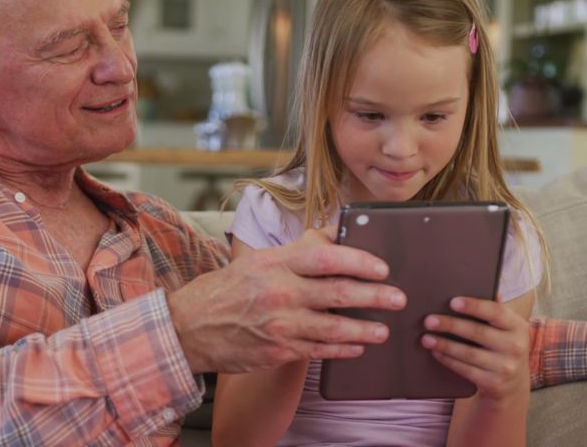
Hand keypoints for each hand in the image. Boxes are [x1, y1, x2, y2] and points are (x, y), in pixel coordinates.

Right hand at [167, 227, 406, 373]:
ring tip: (383, 329)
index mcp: (276, 263)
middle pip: (339, 293)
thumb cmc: (226, 289)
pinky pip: (320, 350)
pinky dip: (342, 349)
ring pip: (335, 327)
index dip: (360, 261)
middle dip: (376, 296)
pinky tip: (357, 347)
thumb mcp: (258, 259)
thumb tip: (335, 235)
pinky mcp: (278, 351)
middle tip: (397, 298)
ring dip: (365, 329)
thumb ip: (297, 250)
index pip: (327, 257)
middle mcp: (280, 292)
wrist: (189, 328)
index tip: (382, 267)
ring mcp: (280, 324)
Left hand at [421, 297, 529, 401]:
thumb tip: (478, 282)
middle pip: (477, 332)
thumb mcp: (506, 328)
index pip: (495, 312)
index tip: (452, 302)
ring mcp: (505, 367)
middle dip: (450, 325)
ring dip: (444, 345)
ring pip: (468, 353)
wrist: (513, 385)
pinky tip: (436, 352)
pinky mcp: (493, 383)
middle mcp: (515, 346)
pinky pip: (465, 369)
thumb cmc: (502, 346)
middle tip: (428, 320)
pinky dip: (448, 360)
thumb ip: (494, 309)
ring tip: (426, 338)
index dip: (474, 306)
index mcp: (517, 326)